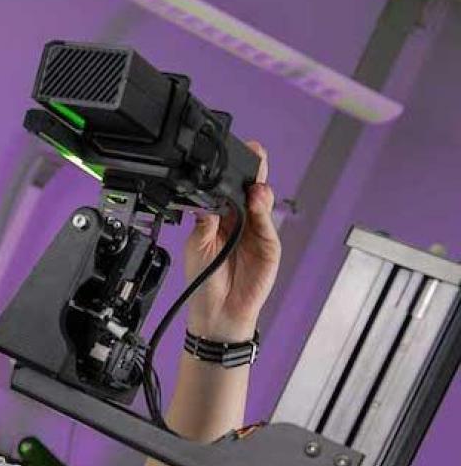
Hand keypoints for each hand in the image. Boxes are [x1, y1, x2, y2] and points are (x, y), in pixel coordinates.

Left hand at [184, 141, 280, 341]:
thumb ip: (205, 222)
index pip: (230, 190)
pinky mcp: (269, 247)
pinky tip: (258, 200)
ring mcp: (257, 233)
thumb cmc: (204, 281)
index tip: (233, 156)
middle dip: (254, 171)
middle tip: (256, 153)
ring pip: (262, 204)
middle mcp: (241, 222)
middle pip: (251, 191)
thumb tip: (208, 198)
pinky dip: (263, 212)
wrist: (217, 312)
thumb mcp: (197, 246)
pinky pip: (267, 225)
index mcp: (222, 219)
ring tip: (254, 182)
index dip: (233, 174)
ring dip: (259, 189)